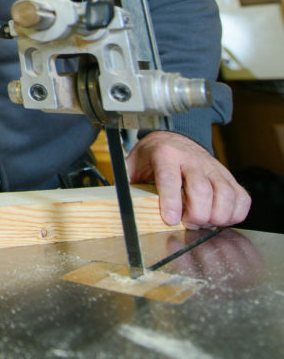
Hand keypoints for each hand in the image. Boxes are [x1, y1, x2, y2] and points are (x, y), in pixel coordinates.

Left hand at [126, 131, 250, 227]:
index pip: (170, 178)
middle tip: (188, 223)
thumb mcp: (133, 165)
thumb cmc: (152, 157)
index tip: (171, 219)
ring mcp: (212, 167)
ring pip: (225, 194)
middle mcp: (191, 159)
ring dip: (217, 215)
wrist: (173, 139)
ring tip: (204, 222)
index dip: (172, 201)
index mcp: (165, 155)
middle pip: (201, 190)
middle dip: (196, 214)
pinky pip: (241, 197)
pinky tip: (221, 218)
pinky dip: (235, 213)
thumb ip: (127, 183)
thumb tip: (120, 206)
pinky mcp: (228, 176)